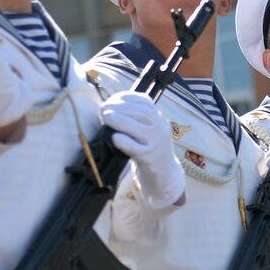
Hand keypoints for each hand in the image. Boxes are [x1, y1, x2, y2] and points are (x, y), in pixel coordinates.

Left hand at [102, 92, 183, 209]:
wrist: (164, 172)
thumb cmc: (149, 147)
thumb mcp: (148, 129)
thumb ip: (135, 117)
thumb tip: (110, 106)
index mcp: (159, 118)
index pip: (144, 101)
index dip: (126, 97)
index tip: (112, 99)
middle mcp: (160, 128)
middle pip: (142, 113)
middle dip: (121, 107)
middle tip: (104, 108)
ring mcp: (156, 143)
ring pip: (139, 128)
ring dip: (120, 120)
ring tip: (106, 117)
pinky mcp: (149, 158)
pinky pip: (136, 149)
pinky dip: (125, 142)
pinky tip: (115, 138)